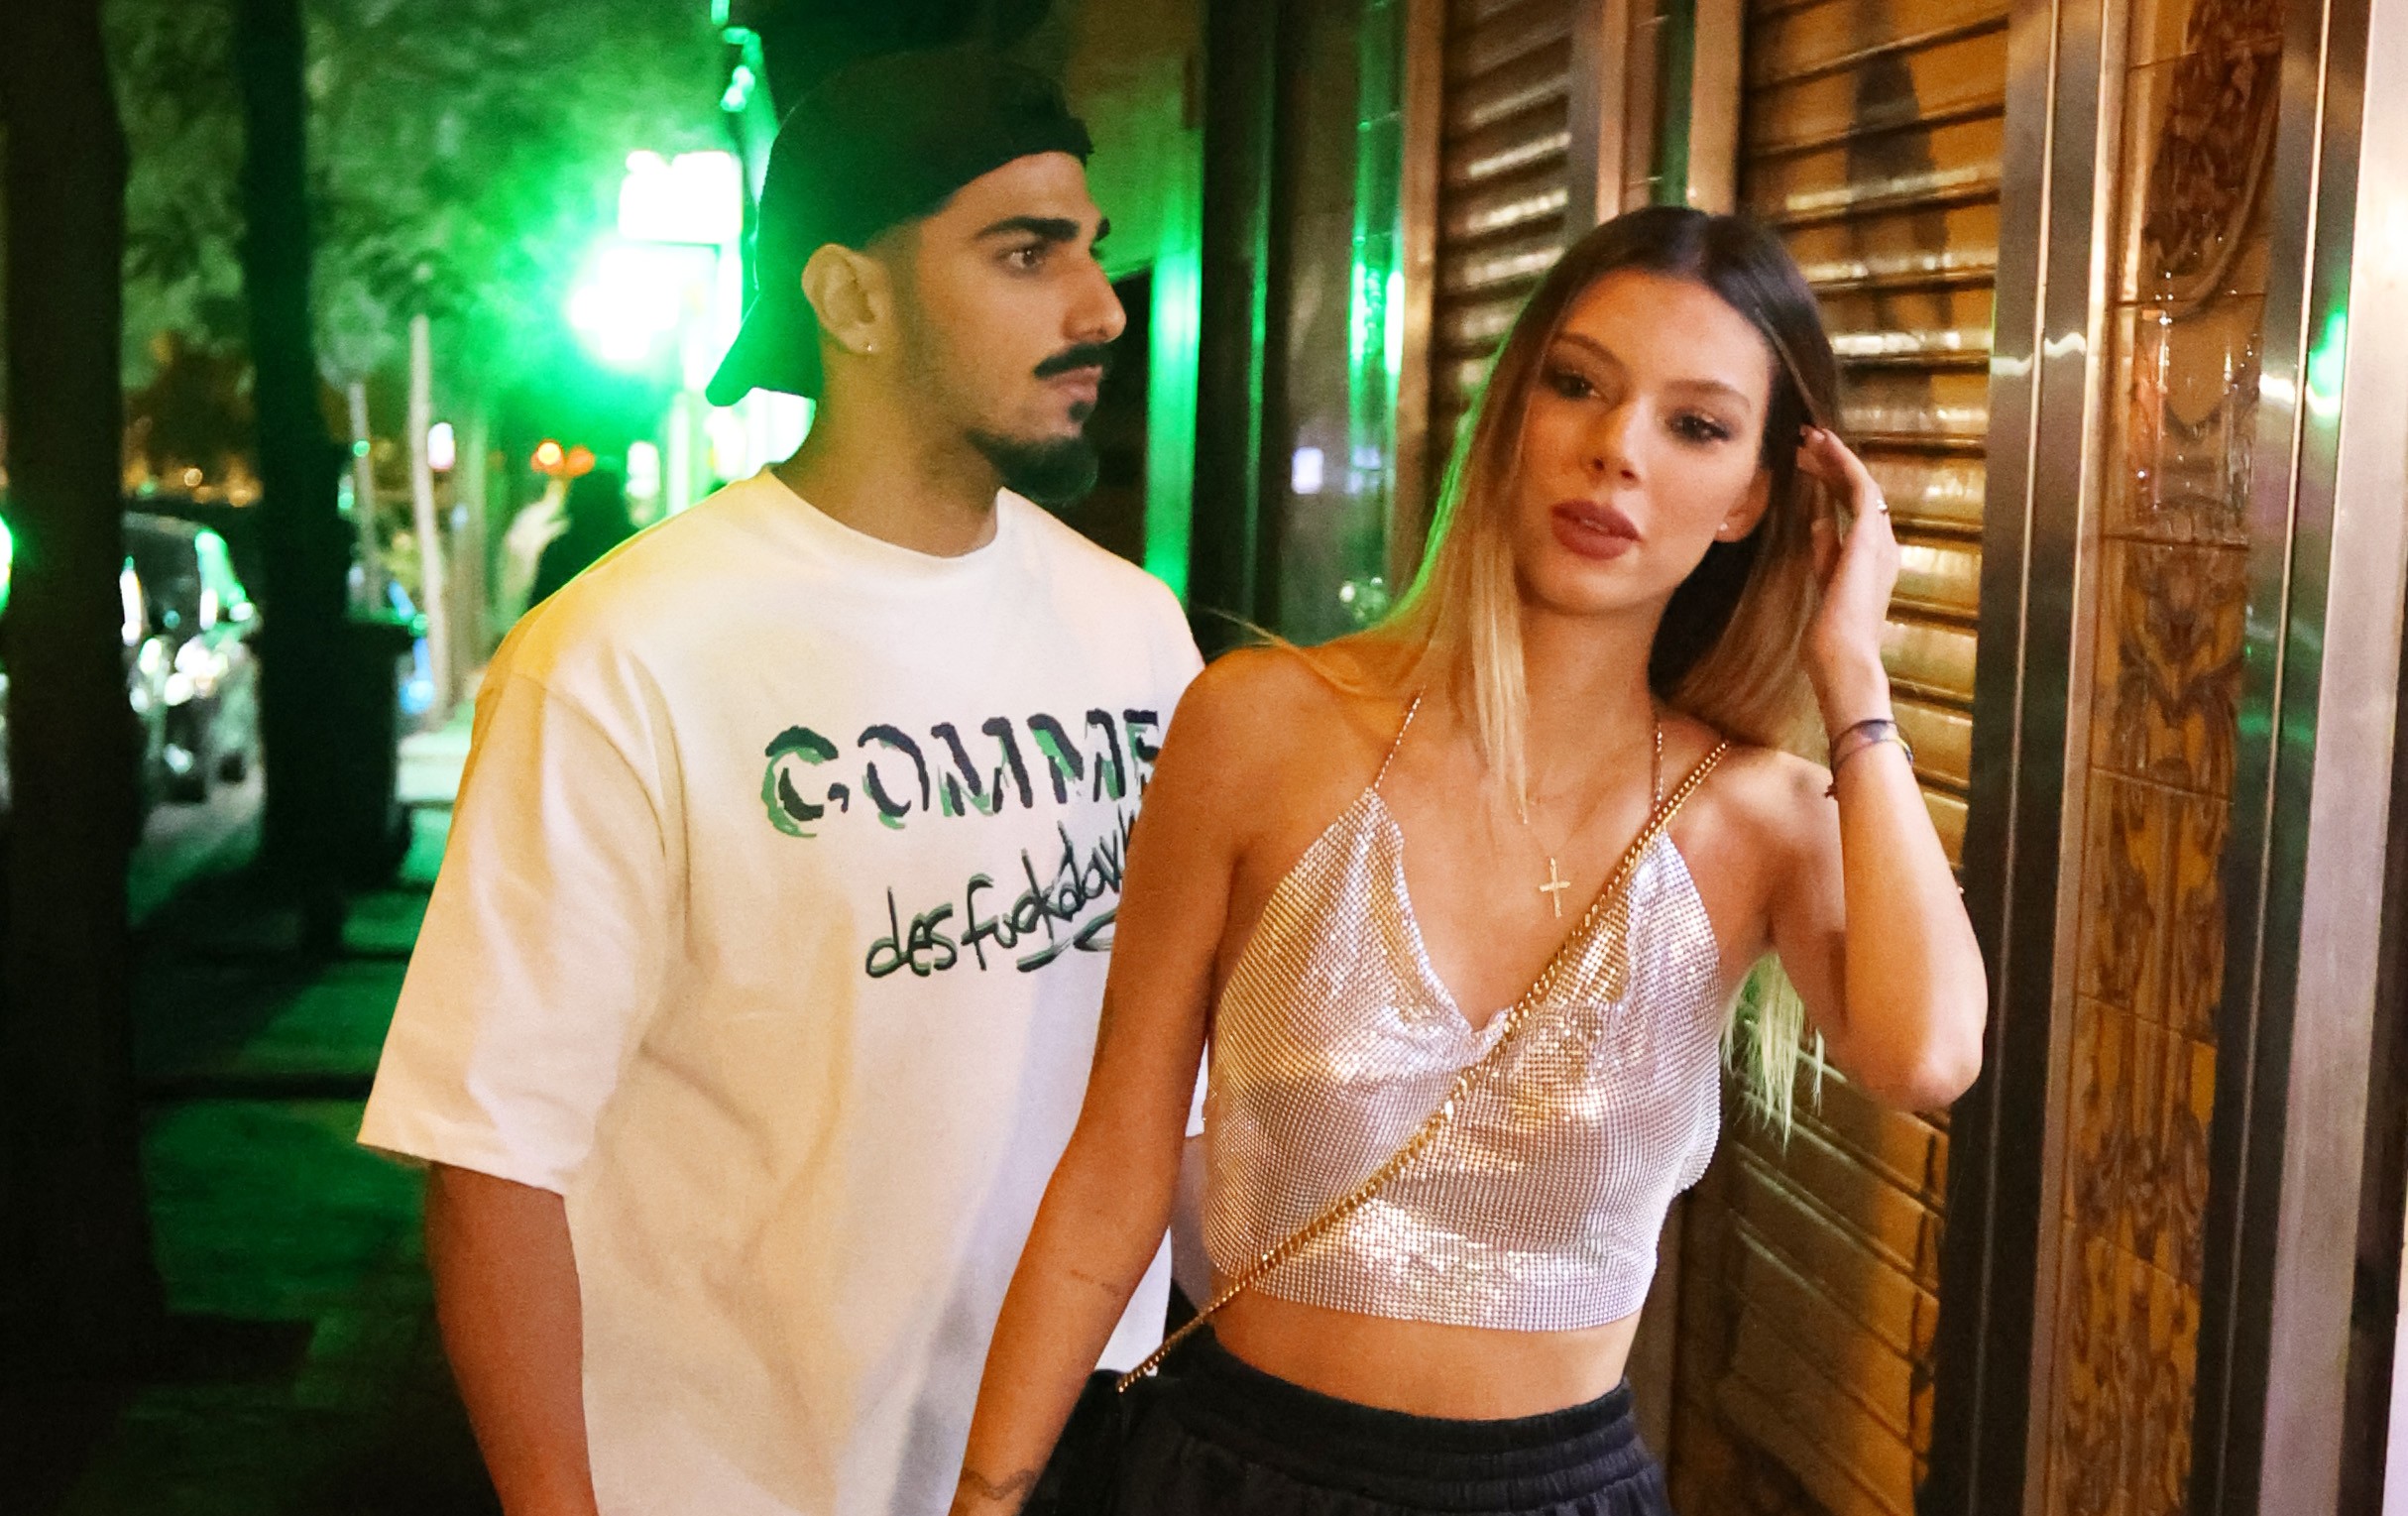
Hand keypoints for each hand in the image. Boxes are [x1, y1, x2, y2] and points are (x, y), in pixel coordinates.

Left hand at [1797, 426, 1899, 729]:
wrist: (1843, 654)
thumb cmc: (1832, 631)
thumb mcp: (1825, 580)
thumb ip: (1825, 550)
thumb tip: (1819, 519)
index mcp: (1874, 556)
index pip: (1854, 507)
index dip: (1832, 480)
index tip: (1808, 461)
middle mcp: (1883, 542)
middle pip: (1858, 490)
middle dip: (1832, 462)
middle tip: (1806, 440)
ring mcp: (1880, 538)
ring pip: (1860, 483)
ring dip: (1835, 457)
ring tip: (1809, 437)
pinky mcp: (1869, 537)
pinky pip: (1860, 489)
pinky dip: (1843, 465)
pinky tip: (1824, 448)